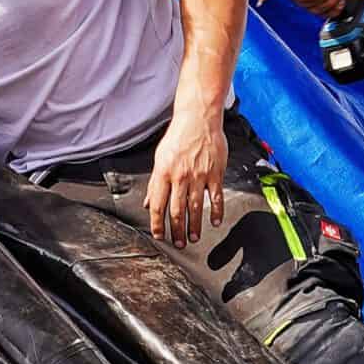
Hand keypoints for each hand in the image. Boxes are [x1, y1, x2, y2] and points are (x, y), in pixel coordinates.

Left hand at [145, 112, 227, 247]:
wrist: (198, 119)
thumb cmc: (178, 137)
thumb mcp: (160, 158)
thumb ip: (155, 183)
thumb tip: (148, 203)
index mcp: (164, 173)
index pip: (158, 205)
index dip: (157, 224)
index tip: (159, 236)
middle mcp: (180, 176)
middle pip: (177, 210)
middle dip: (176, 231)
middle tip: (178, 244)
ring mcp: (199, 175)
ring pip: (196, 207)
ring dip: (194, 226)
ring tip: (194, 238)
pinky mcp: (215, 173)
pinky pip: (216, 197)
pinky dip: (216, 212)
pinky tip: (214, 222)